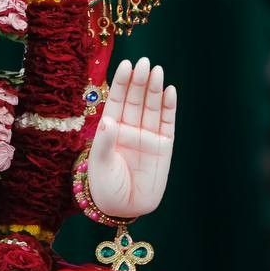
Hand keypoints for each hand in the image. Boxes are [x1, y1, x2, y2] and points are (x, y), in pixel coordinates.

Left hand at [86, 56, 175, 219]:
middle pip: (135, 99)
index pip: (116, 99)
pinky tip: (170, 91)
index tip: (126, 64)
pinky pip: (167, 123)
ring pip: (152, 107)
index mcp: (111, 128)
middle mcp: (130, 128)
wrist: (124, 208)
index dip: (121, 82)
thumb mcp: (99, 164)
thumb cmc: (105, 186)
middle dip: (139, 80)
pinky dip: (169, 107)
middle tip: (144, 62)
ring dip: (154, 89)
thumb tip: (108, 121)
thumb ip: (104, 142)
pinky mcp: (163, 147)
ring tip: (157, 71)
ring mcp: (147, 136)